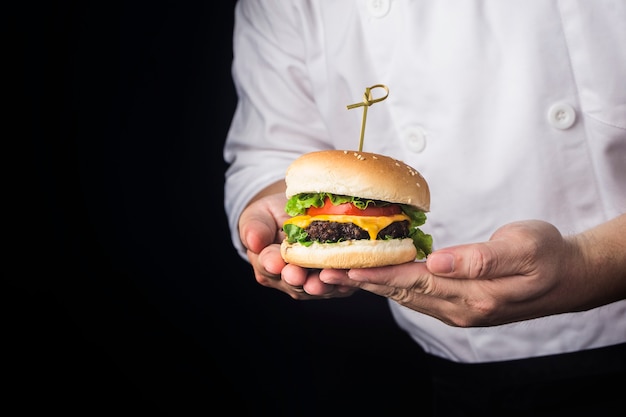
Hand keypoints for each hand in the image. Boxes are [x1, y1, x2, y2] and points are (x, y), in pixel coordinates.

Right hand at [238, 182, 356, 298]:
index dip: (273, 265)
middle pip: (294, 282)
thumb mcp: (259, 215)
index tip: (276, 263)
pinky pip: (341, 283)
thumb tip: (252, 241)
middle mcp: (288, 279)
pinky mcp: (336, 281)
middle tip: (300, 275)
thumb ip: (255, 228)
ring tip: (326, 278)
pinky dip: (346, 279)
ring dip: (323, 284)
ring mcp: (312, 282)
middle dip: (298, 279)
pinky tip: (350, 272)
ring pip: (318, 286)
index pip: (269, 266)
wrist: (301, 216)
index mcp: (267, 264)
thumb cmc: (274, 215)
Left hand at [320, 218, 625, 325]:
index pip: (415, 282)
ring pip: (405, 296)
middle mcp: (460, 309)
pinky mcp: (457, 304)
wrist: (567, 276)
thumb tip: (439, 261)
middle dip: (362, 282)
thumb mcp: (523, 248)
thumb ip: (480, 258)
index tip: (347, 267)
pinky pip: (416, 296)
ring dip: (371, 286)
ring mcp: (457, 310)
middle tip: (325, 274)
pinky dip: (391, 285)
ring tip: (337, 276)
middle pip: (402, 293)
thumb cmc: (547, 255)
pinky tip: (373, 277)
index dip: (379, 273)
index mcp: (474, 296)